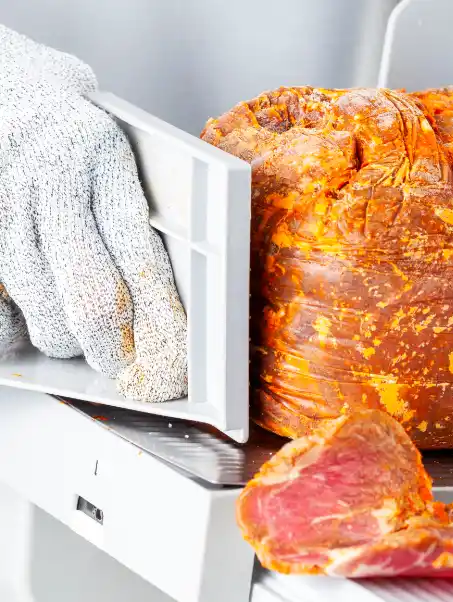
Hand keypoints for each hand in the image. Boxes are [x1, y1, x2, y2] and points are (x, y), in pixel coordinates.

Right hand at [0, 25, 186, 401]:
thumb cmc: (63, 125)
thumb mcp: (110, 146)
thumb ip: (131, 210)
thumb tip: (168, 300)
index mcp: (104, 159)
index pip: (144, 261)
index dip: (163, 325)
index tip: (176, 361)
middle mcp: (50, 178)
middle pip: (93, 296)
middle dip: (114, 348)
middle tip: (123, 366)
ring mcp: (3, 200)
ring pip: (41, 305)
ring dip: (63, 338)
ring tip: (75, 337)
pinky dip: (10, 330)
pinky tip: (24, 322)